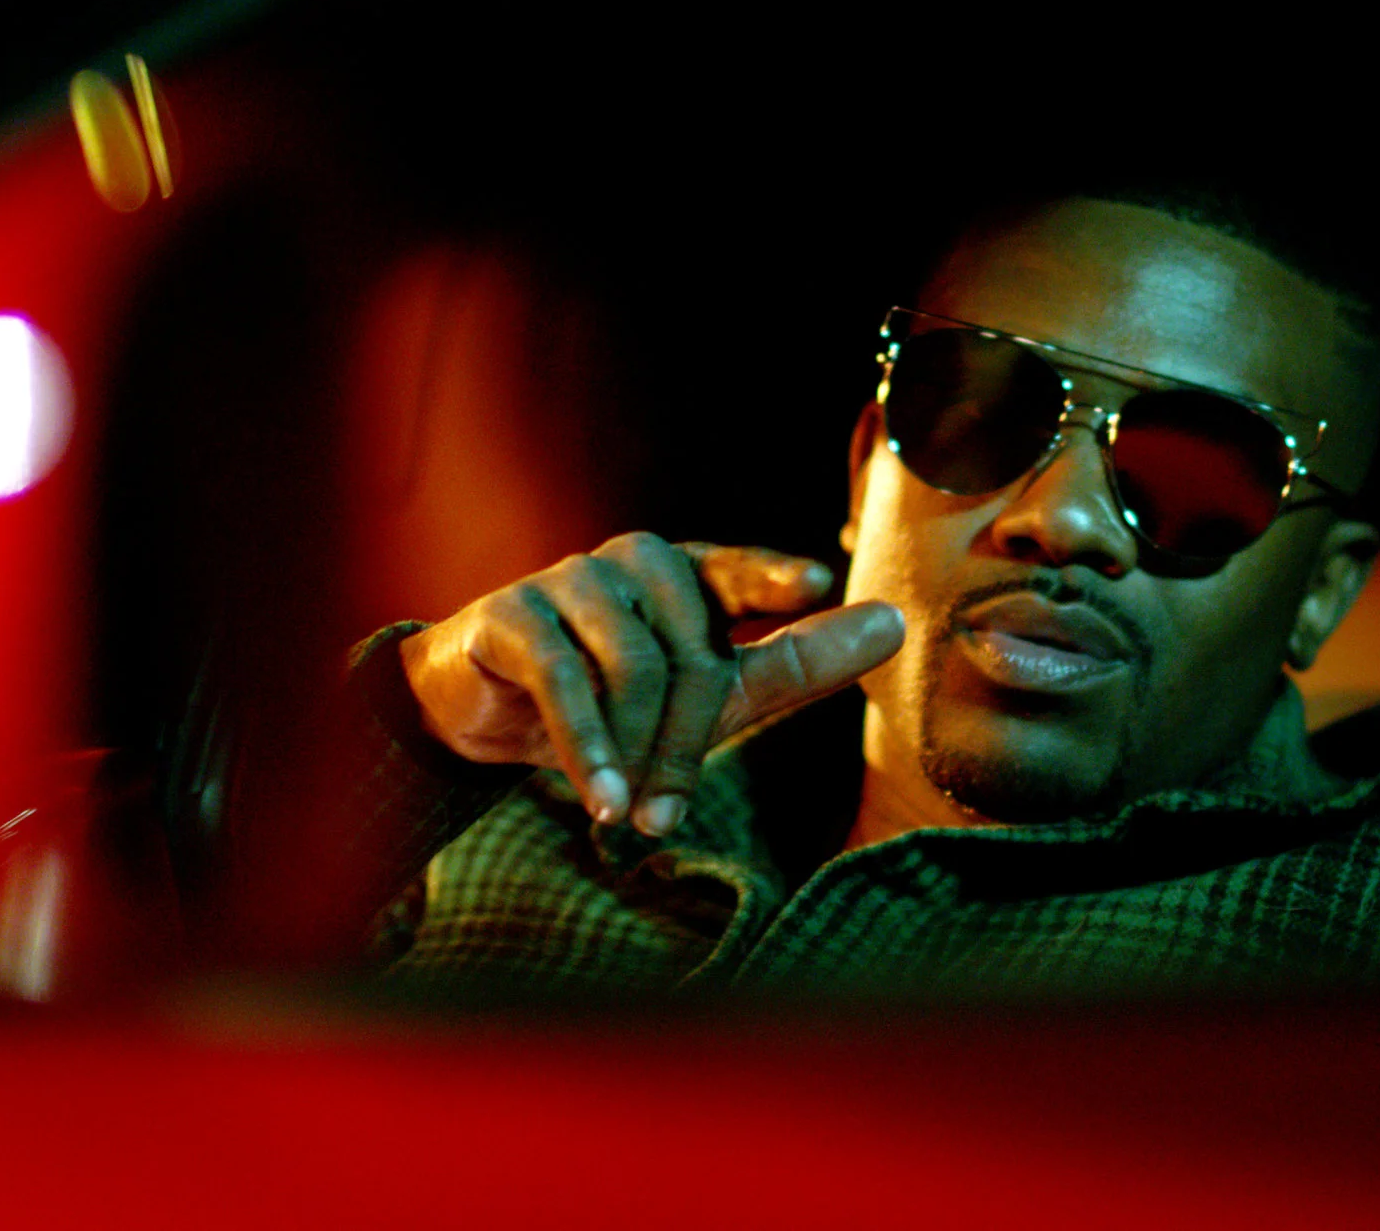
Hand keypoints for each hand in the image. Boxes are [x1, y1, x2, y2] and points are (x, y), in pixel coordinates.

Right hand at [398, 533, 904, 835]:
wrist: (486, 709)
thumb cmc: (619, 697)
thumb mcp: (710, 692)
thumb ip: (794, 662)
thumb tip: (893, 623)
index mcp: (691, 573)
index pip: (739, 570)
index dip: (772, 578)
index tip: (814, 585)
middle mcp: (636, 562)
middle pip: (690, 655)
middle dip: (685, 745)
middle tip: (669, 818)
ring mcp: (572, 579)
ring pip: (632, 669)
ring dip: (633, 754)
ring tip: (624, 814)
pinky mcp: (514, 612)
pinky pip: (564, 680)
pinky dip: (584, 746)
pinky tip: (597, 797)